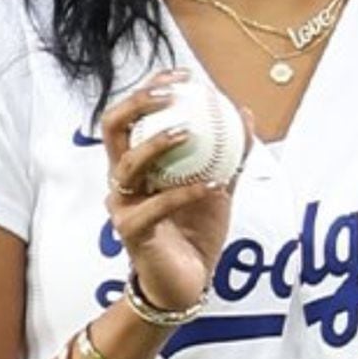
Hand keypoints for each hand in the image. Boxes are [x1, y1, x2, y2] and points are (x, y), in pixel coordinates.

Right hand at [101, 69, 244, 312]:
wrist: (187, 284)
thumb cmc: (196, 231)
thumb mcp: (219, 186)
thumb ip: (231, 153)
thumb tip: (244, 112)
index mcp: (137, 163)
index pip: (132, 115)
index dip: (150, 88)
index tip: (183, 74)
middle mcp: (121, 180)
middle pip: (113, 128)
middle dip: (137, 104)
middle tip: (170, 93)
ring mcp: (122, 206)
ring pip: (127, 165)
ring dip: (156, 145)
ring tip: (187, 132)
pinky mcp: (131, 233)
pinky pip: (156, 207)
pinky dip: (185, 192)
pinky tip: (214, 183)